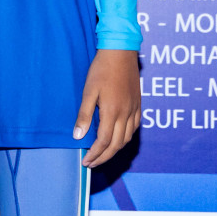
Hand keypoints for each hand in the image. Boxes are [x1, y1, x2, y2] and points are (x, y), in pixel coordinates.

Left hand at [73, 49, 139, 167]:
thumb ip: (84, 115)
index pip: (103, 142)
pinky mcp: (138, 105)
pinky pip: (134, 128)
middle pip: (116, 145)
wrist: (121, 52)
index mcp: (112, 112)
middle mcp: (125, 114)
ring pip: (127, 139)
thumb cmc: (101, 70)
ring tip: (103, 154)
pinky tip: (118, 139)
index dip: (94, 154)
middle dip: (103, 157)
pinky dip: (125, 138)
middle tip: (92, 164)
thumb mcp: (88, 91)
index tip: (85, 161)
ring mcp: (134, 110)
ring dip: (114, 150)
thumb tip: (78, 136)